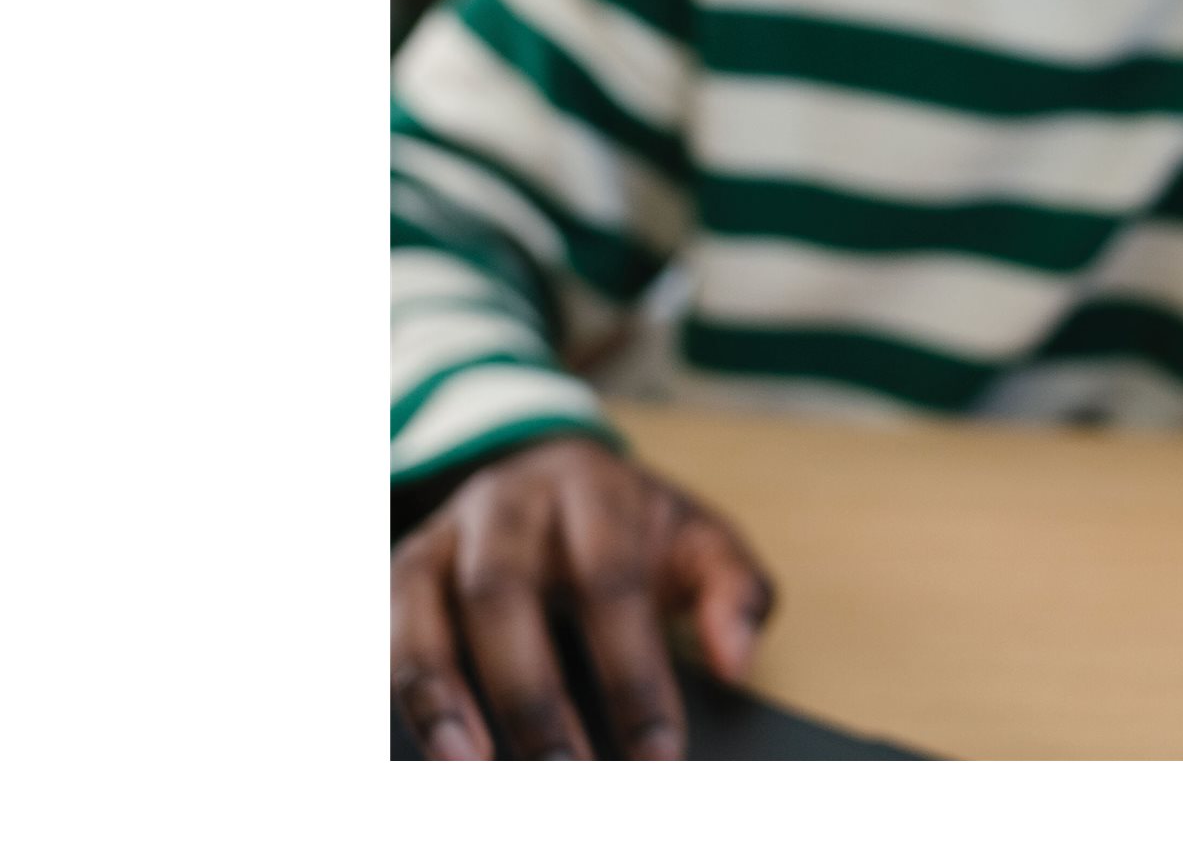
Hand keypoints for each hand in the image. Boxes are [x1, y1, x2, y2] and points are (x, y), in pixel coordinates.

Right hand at [390, 437, 775, 759]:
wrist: (557, 470)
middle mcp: (508, 502)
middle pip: (503, 592)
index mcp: (592, 489)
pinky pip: (382, 623)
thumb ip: (735, 591)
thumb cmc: (635, 527)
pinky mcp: (403, 568)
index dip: (631, 672)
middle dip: (530, 693)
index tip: (657, 755)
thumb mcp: (701, 539)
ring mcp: (446, 533)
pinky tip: (418, 746)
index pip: (609, 582)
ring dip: (436, 691)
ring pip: (421, 605)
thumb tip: (735, 662)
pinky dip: (396, 686)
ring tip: (465, 769)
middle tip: (564, 776)